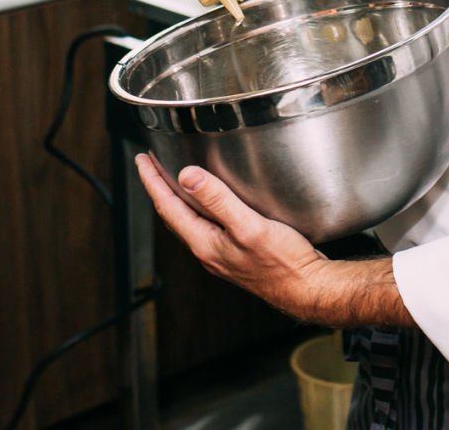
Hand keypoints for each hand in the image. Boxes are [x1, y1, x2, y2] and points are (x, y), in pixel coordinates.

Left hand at [135, 154, 326, 318]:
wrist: (307, 289)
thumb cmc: (283, 264)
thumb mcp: (249, 227)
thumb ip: (218, 201)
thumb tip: (187, 177)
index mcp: (204, 243)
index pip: (167, 208)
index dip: (152, 181)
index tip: (142, 160)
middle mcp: (208, 251)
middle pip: (173, 215)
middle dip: (159, 188)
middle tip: (150, 165)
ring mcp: (221, 255)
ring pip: (188, 222)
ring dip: (177, 199)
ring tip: (172, 179)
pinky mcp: (236, 254)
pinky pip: (206, 226)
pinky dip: (198, 209)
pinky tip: (211, 203)